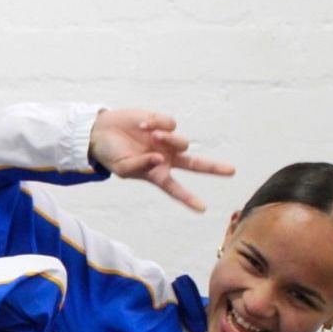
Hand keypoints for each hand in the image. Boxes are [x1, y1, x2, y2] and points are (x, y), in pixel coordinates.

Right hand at [88, 108, 235, 211]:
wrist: (101, 132)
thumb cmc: (111, 155)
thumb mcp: (122, 169)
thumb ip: (142, 166)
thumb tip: (160, 158)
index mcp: (157, 174)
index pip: (176, 189)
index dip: (189, 199)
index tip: (203, 209)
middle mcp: (166, 157)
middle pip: (195, 164)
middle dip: (213, 168)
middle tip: (232, 171)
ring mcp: (166, 140)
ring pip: (182, 142)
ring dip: (169, 140)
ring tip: (151, 136)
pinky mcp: (162, 122)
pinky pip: (170, 124)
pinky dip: (157, 125)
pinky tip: (143, 126)